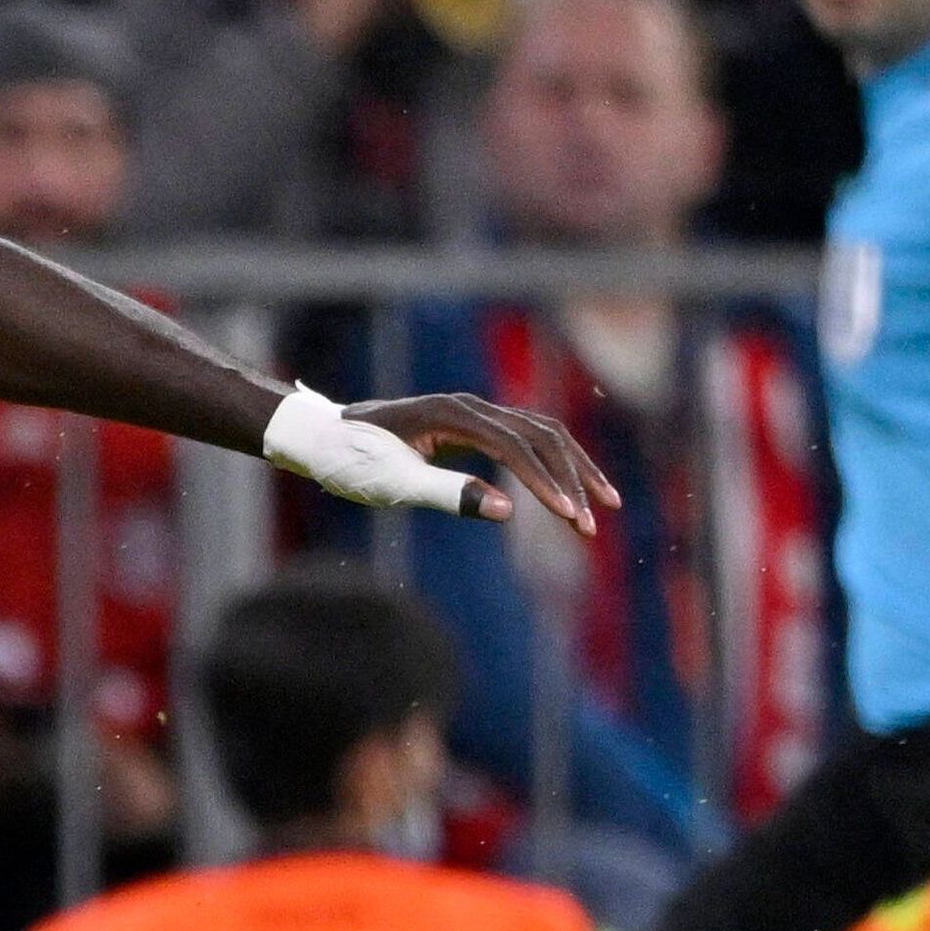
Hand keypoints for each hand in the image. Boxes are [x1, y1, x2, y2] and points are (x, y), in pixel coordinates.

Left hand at [351, 393, 622, 530]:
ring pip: (543, 434)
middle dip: (571, 480)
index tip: (568, 515)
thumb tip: (506, 510)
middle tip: (590, 526)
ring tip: (605, 506)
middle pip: (541, 435)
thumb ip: (449, 494)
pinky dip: (556, 463)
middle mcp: (470, 404)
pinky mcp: (477, 425)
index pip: (514, 446)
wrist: (324, 436)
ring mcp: (476, 411)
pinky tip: (575, 488)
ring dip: (574, 470)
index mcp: (450, 412)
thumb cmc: (352, 460)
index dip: (544, 483)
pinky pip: (529, 439)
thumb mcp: (394, 484)